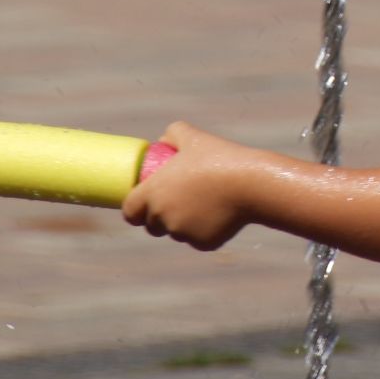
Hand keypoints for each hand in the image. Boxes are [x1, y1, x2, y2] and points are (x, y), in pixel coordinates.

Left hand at [121, 122, 248, 250]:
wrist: (250, 183)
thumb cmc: (219, 158)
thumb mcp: (193, 137)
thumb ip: (173, 134)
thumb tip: (163, 140)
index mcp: (154, 193)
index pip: (129, 212)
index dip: (134, 209)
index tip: (143, 203)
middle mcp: (163, 217)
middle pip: (152, 226)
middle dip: (160, 217)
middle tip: (177, 201)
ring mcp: (183, 233)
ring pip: (176, 232)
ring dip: (182, 224)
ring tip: (202, 203)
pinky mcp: (202, 244)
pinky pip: (198, 240)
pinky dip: (204, 231)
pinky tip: (217, 214)